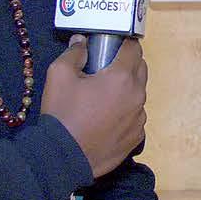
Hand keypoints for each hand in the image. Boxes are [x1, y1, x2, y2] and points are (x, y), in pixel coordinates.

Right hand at [40, 35, 146, 177]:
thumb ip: (74, 53)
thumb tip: (82, 42)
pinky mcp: (137, 138)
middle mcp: (137, 96)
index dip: (124, 43)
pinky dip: (125, 114)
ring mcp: (139, 119)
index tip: (113, 45)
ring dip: (127, 91)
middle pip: (141, 70)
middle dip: (127, 64)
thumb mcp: (59, 75)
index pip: (133, 49)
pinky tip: (107, 119)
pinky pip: (135, 118)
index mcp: (122, 77)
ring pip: (138, 95)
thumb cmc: (63, 113)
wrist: (63, 157)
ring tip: (103, 98)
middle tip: (106, 69)